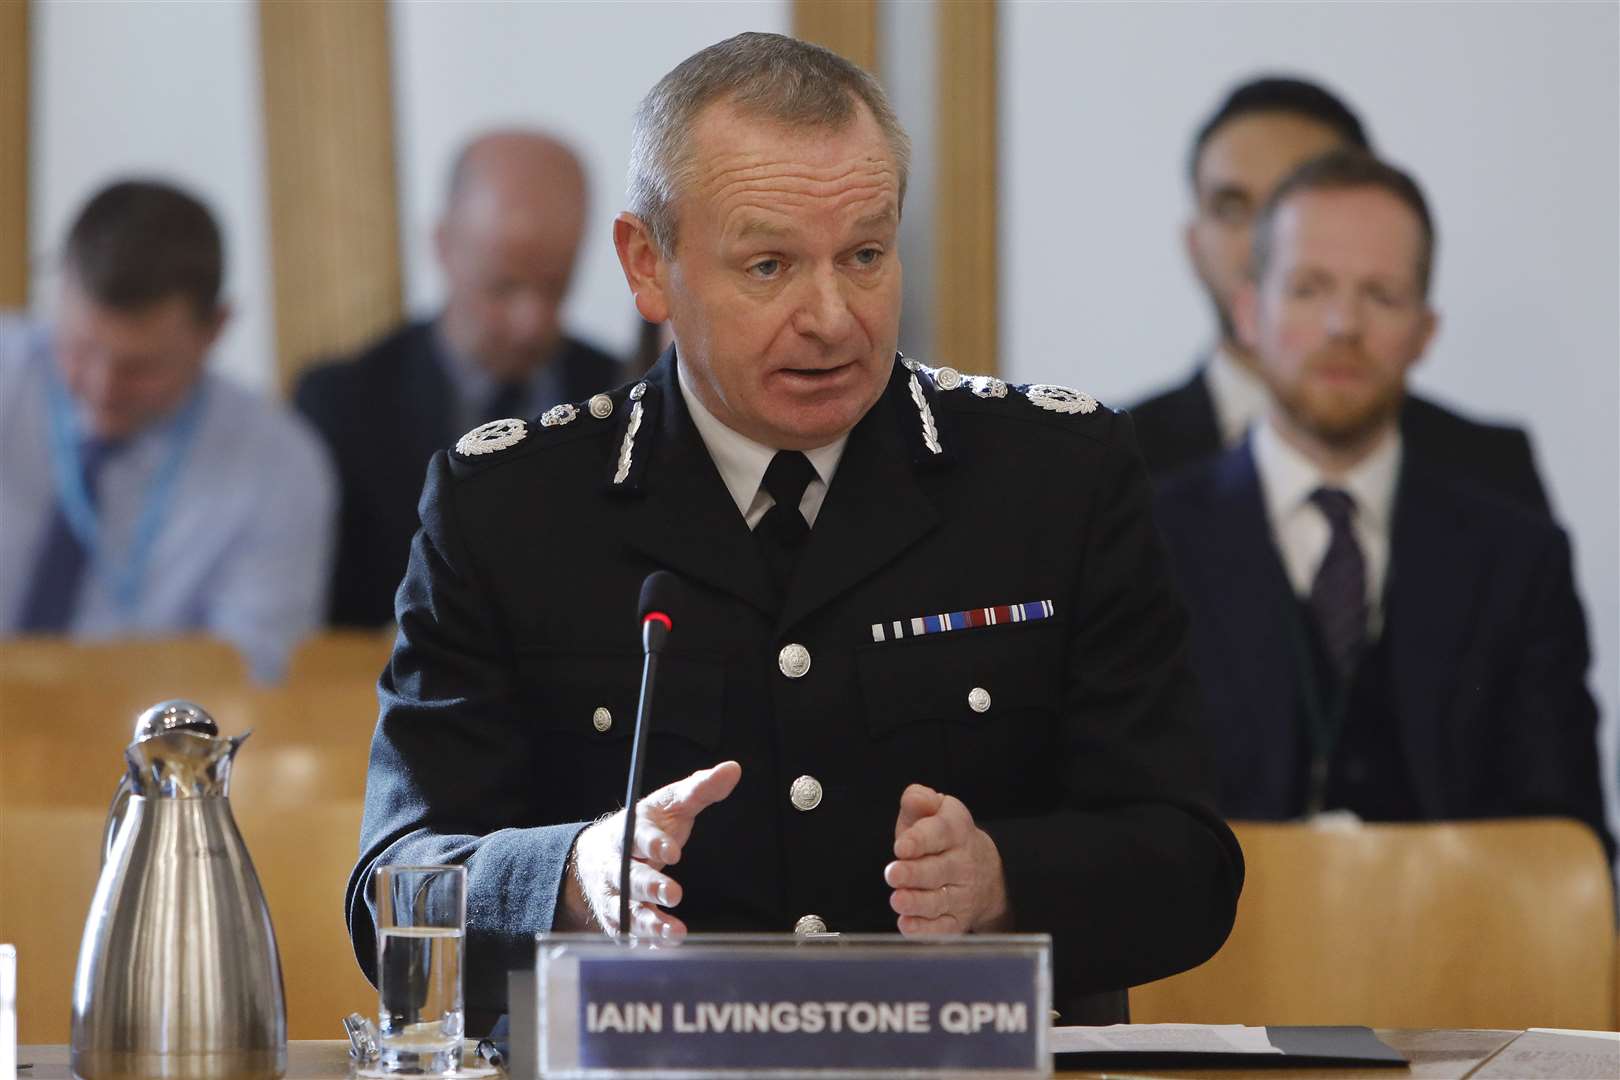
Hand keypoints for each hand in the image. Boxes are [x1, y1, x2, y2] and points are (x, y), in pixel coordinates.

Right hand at [559, 761, 741, 940]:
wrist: (595, 856)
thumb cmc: (643, 828)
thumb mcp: (668, 803)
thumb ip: (699, 789)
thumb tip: (733, 770)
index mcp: (628, 832)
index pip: (637, 836)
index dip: (653, 843)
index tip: (673, 852)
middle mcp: (616, 865)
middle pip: (629, 877)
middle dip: (650, 886)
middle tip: (674, 893)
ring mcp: (613, 896)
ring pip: (625, 911)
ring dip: (648, 924)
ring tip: (674, 933)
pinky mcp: (617, 921)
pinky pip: (627, 936)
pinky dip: (644, 945)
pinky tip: (664, 950)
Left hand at [884, 783, 1010, 934]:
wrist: (983, 870)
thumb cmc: (943, 837)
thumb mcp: (934, 811)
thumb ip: (919, 800)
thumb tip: (915, 799)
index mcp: (955, 831)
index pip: (939, 833)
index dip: (920, 840)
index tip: (902, 847)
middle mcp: (963, 864)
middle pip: (939, 870)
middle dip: (914, 874)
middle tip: (893, 873)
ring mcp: (962, 895)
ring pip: (939, 901)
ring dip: (917, 902)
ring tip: (898, 900)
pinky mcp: (957, 921)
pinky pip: (943, 929)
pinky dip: (925, 930)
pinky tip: (907, 924)